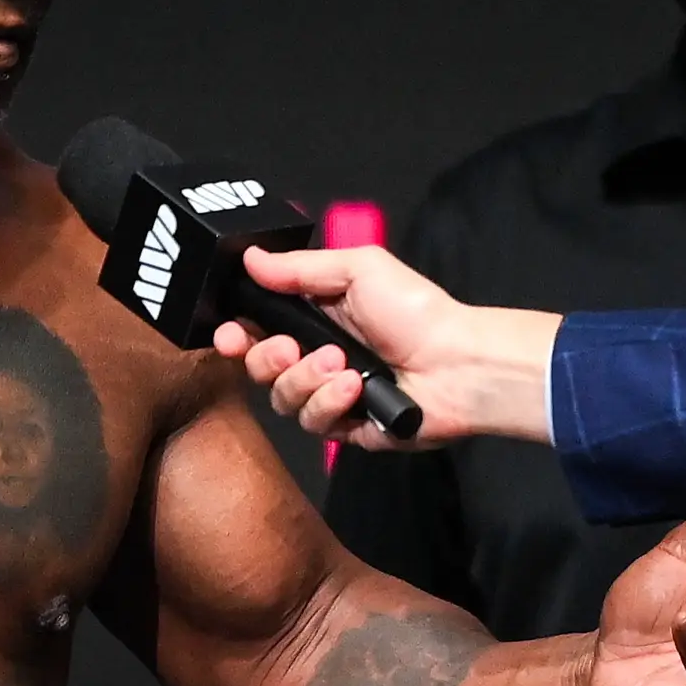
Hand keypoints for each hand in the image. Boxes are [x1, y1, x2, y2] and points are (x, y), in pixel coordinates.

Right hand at [212, 245, 558, 446]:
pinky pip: (314, 423)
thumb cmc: (414, 311)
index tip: (226, 335)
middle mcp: (316, 357)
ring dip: (306, 381)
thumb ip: (299, 268)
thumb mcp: (358, 269)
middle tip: (288, 350)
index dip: (235, 334)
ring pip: (283, 399)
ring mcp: (330, 395)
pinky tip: (355, 389)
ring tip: (341, 366)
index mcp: (315, 317)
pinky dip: (330, 404)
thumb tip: (250, 258)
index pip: (257, 328)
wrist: (458, 363)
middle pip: (260, 368)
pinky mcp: (346, 427)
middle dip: (266, 359)